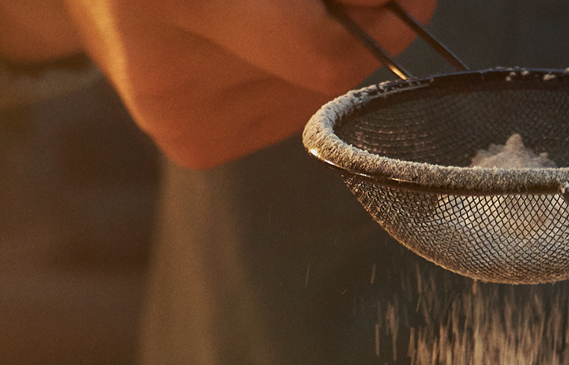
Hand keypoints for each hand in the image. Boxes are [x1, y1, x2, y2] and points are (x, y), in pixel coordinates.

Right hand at [0, 0, 434, 167]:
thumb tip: (395, 7)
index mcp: (178, 0)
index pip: (320, 50)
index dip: (382, 22)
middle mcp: (172, 73)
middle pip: (323, 73)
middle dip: (367, 29)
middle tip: (385, 0)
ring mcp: (179, 121)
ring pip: (311, 97)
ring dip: (331, 51)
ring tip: (294, 13)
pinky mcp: (191, 146)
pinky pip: (284, 113)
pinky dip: (296, 78)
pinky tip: (266, 47)